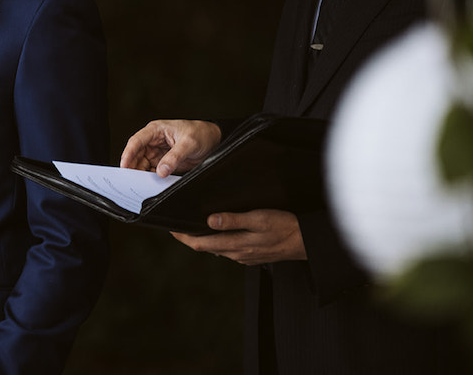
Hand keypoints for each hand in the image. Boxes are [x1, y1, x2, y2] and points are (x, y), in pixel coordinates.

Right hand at [118, 119, 222, 177]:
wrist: (214, 140)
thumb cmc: (201, 134)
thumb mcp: (188, 144)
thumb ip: (174, 157)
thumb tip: (161, 171)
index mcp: (156, 130)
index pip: (137, 141)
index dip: (128, 153)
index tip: (124, 166)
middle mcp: (154, 141)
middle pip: (137, 155)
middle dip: (132, 167)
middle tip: (130, 180)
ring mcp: (158, 152)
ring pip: (142, 164)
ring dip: (141, 174)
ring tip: (140, 184)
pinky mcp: (164, 162)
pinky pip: (153, 171)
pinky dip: (150, 178)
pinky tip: (150, 184)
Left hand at [171, 209, 306, 265]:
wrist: (307, 242)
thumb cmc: (285, 226)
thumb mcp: (259, 219)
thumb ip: (234, 220)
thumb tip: (209, 220)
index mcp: (236, 245)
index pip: (200, 243)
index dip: (182, 237)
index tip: (169, 228)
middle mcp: (237, 254)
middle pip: (205, 247)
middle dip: (188, 237)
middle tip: (175, 226)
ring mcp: (244, 256)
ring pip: (216, 248)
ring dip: (202, 239)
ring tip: (191, 226)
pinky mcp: (251, 255)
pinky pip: (228, 249)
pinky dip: (217, 241)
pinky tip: (216, 231)